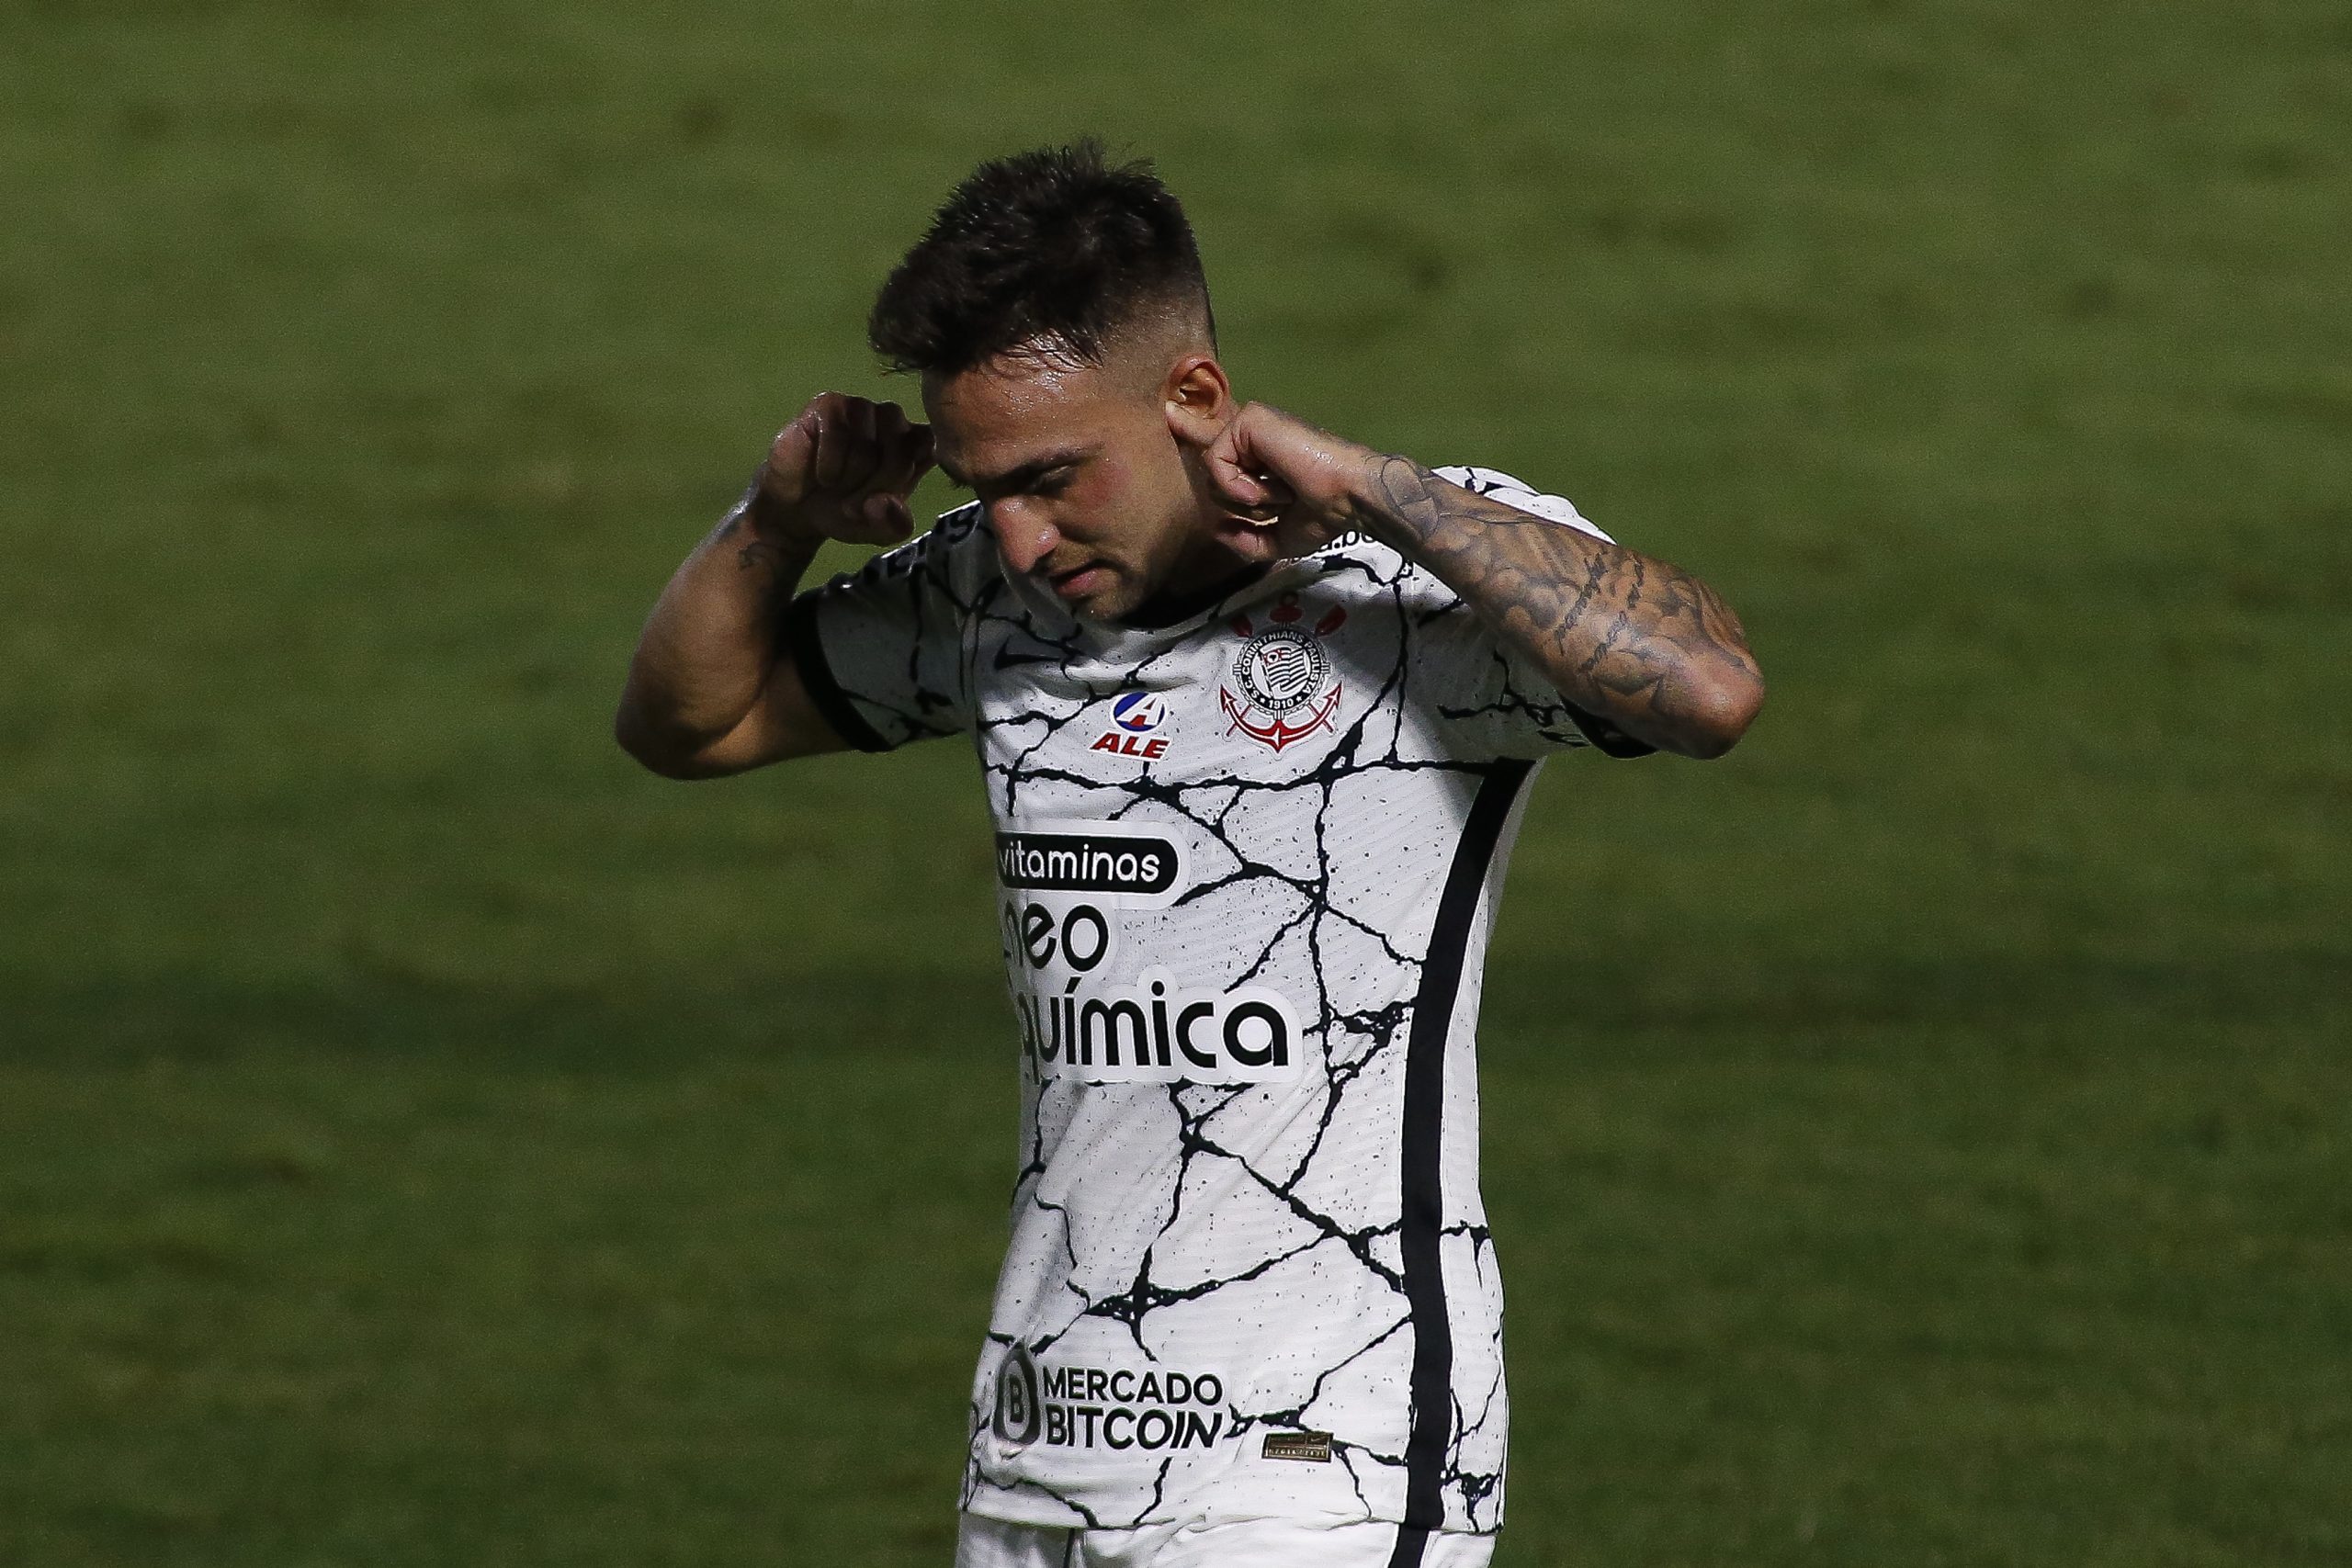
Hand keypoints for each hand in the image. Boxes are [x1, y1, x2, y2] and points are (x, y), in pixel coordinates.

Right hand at [751, 392, 933, 547]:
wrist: (795, 509)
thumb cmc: (843, 511)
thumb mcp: (877, 530)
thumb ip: (894, 524)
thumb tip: (884, 502)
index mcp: (915, 446)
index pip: (934, 447)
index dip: (907, 479)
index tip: (887, 498)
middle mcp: (893, 422)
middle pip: (901, 452)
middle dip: (876, 488)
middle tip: (854, 504)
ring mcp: (862, 409)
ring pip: (868, 445)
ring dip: (849, 477)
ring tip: (836, 485)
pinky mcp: (829, 404)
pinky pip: (838, 433)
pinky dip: (829, 464)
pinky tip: (823, 473)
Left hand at [1168, 400, 1381, 563]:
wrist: (1346, 497)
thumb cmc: (1321, 515)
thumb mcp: (1275, 539)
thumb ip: (1243, 539)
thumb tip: (1216, 527)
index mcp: (1258, 458)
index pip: (1215, 446)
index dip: (1190, 429)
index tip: (1169, 412)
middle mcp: (1250, 438)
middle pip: (1210, 475)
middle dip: (1242, 504)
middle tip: (1284, 499)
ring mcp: (1248, 426)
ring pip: (1213, 474)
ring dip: (1246, 498)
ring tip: (1282, 490)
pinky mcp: (1248, 420)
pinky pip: (1217, 462)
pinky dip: (1239, 485)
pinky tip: (1267, 486)